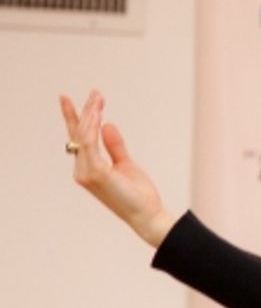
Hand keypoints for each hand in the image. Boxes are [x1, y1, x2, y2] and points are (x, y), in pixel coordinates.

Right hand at [59, 90, 174, 246]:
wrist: (147, 214)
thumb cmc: (137, 194)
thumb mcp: (126, 164)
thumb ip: (115, 146)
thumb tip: (107, 125)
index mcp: (88, 168)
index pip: (78, 138)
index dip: (73, 118)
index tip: (66, 99)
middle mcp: (82, 170)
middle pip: (79, 134)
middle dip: (86, 112)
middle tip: (96, 93)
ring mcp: (86, 173)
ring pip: (83, 136)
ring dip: (90, 116)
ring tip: (98, 99)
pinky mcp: (96, 173)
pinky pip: (90, 144)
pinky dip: (92, 128)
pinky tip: (99, 115)